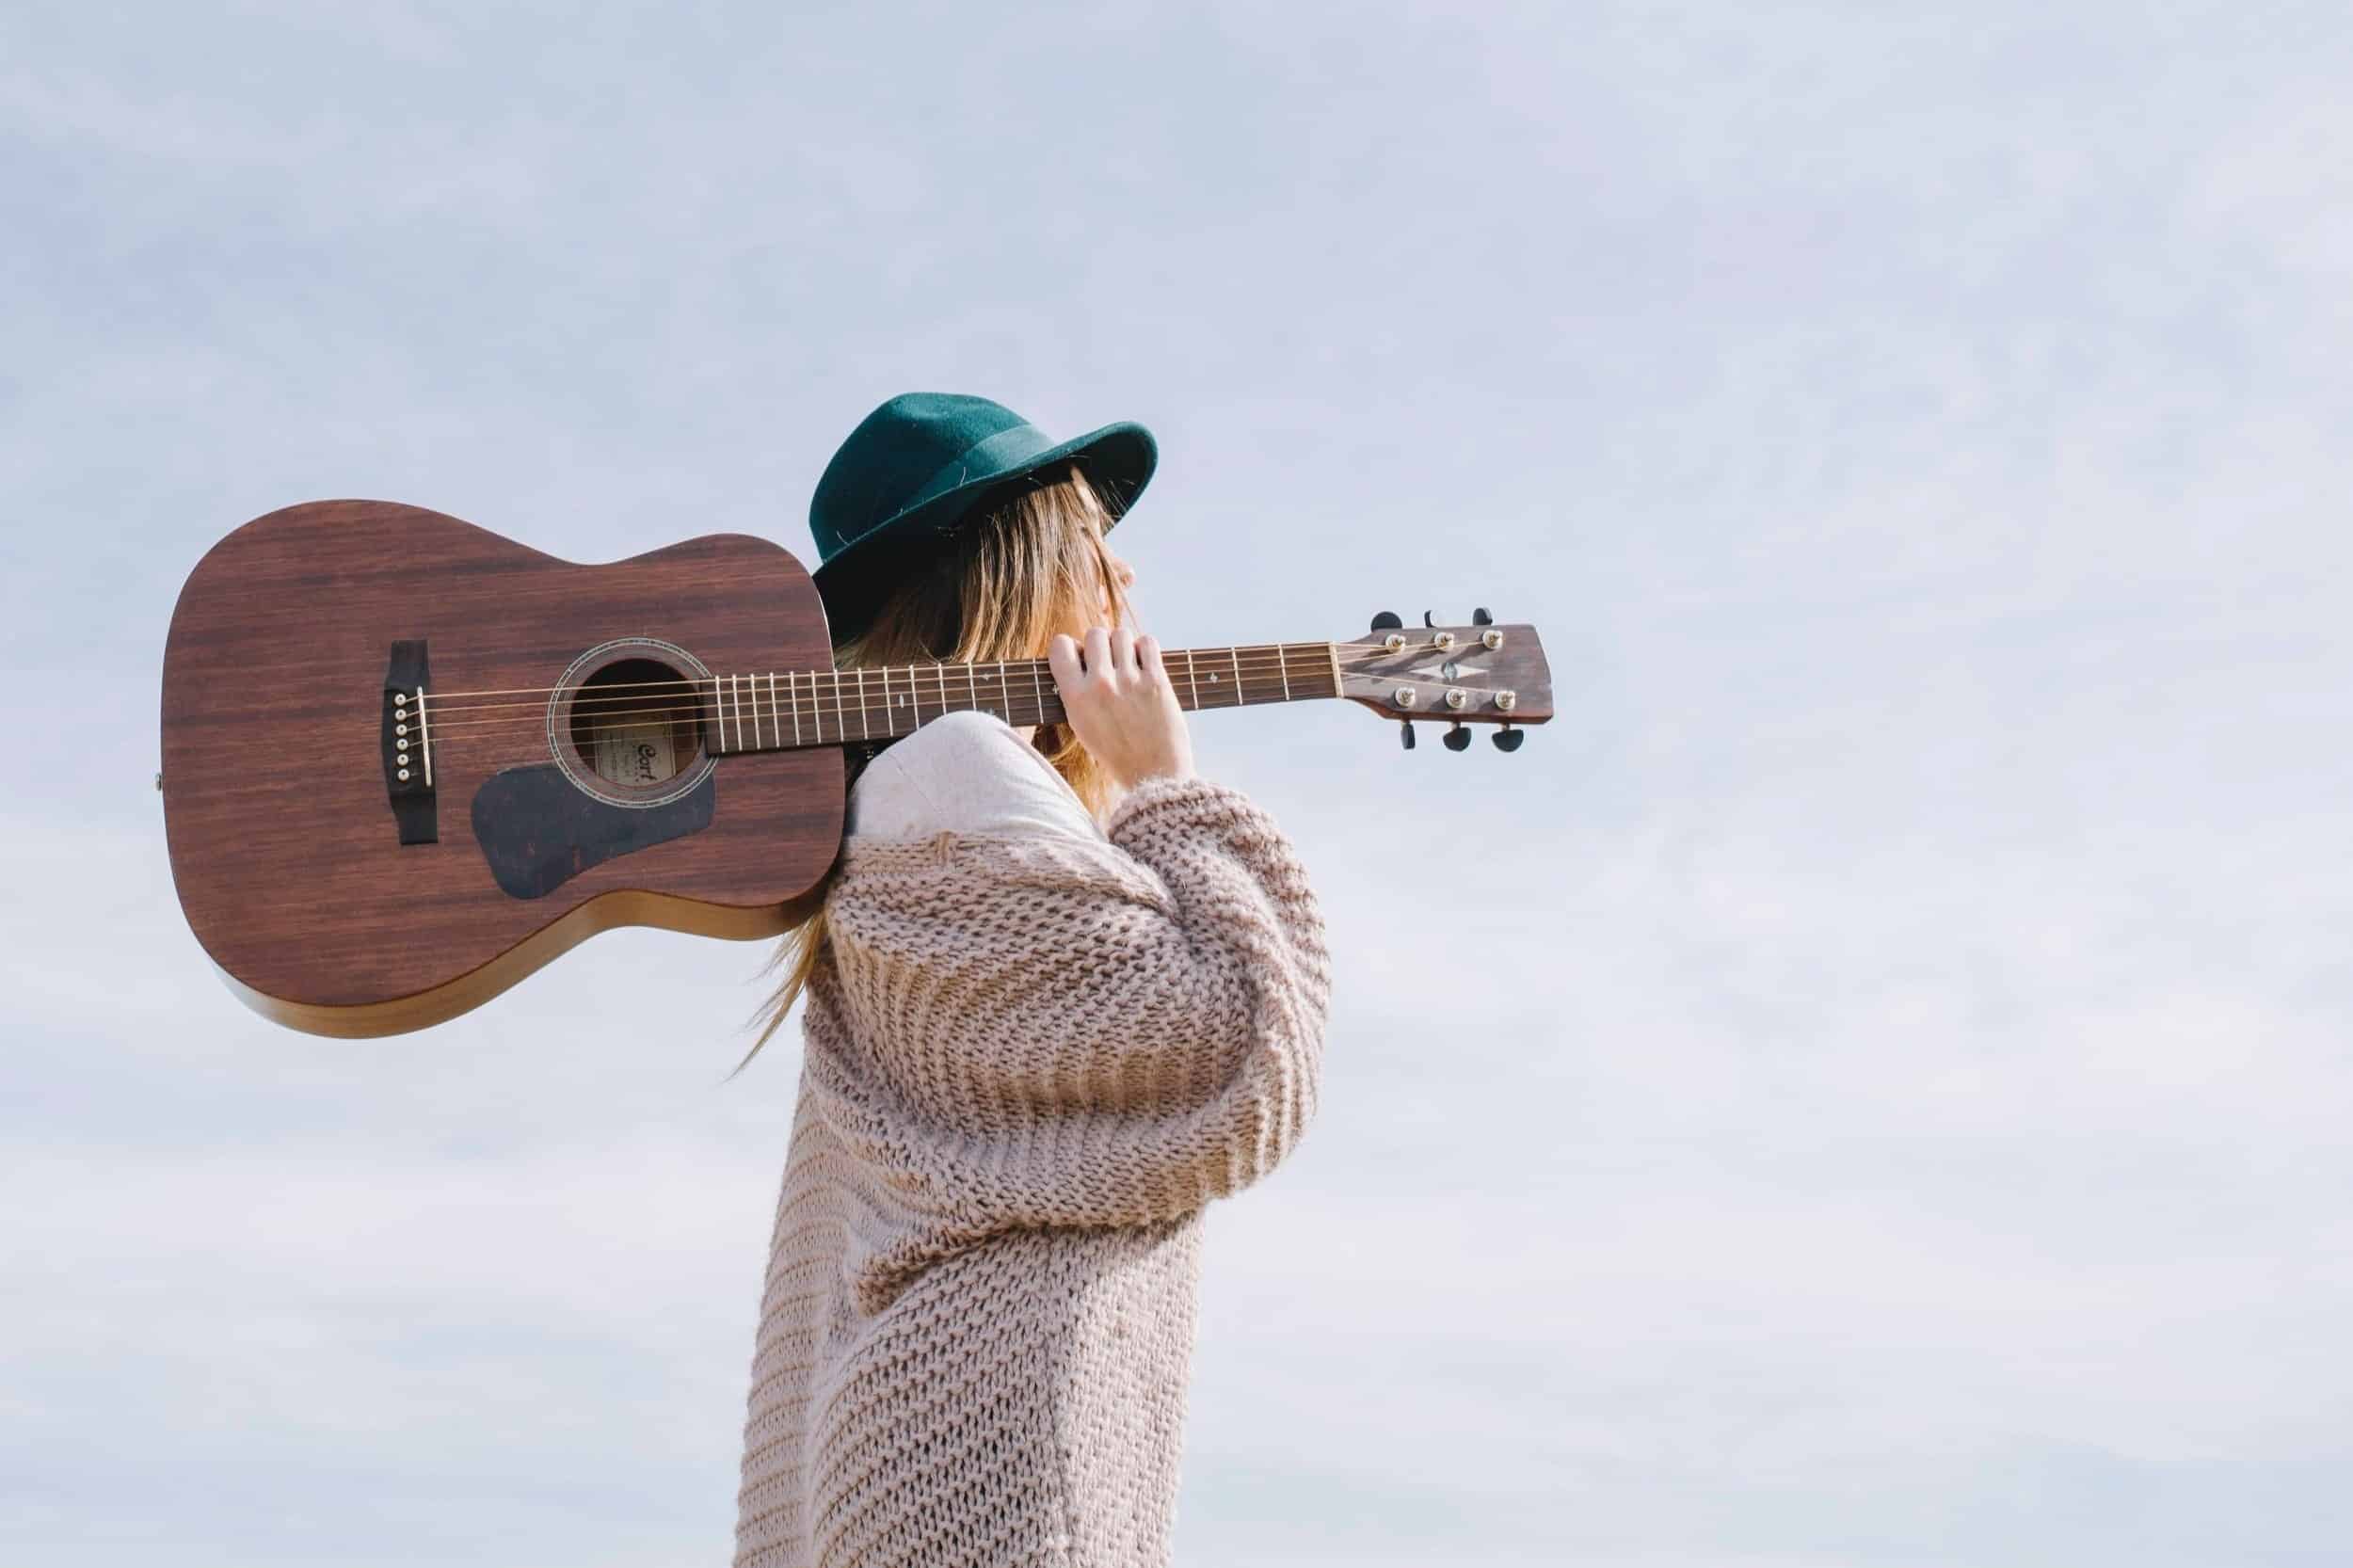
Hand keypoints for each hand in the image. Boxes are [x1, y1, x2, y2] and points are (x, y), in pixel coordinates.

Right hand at [1047, 627, 1194, 789]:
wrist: (1153, 775)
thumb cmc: (1117, 752)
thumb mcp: (1082, 725)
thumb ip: (1076, 690)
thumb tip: (1079, 655)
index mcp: (1075, 697)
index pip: (1061, 646)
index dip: (1071, 647)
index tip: (1081, 658)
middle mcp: (1100, 685)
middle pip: (1095, 634)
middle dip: (1101, 644)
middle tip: (1110, 663)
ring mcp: (1129, 681)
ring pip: (1121, 634)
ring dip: (1125, 645)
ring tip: (1129, 665)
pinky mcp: (1157, 681)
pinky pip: (1148, 642)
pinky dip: (1146, 649)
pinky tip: (1145, 665)